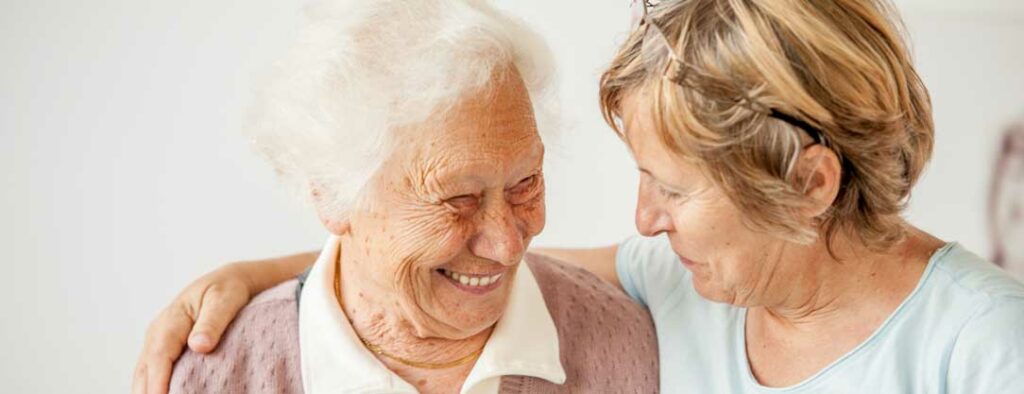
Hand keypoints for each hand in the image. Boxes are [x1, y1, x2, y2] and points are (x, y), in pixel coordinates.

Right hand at [132, 263, 252, 393]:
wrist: (227, 282)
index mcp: (171, 320)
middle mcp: (158, 333)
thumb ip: (213, 322)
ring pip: (143, 375)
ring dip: (147, 391)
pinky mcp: (164, 351)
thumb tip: (198, 345)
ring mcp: (158, 343)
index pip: (160, 356)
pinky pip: (152, 374)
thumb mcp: (225, 299)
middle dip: (147, 392)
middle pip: (145, 370)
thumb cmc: (228, 289)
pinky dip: (153, 388)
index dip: (158, 382)